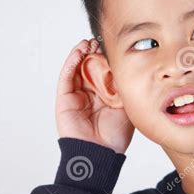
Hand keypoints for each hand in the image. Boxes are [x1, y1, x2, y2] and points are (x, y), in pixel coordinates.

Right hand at [55, 38, 133, 153]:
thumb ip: (124, 87)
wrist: (101, 153)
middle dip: (94, 53)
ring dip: (81, 53)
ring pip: (76, 69)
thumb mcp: (125, 106)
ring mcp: (76, 95)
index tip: (112, 45)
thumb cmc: (115, 135)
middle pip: (88, 67)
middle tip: (100, 40)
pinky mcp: (64, 98)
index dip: (106, 58)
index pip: (103, 71)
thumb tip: (129, 66)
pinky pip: (66, 76)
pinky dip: (71, 62)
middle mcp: (89, 93)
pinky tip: (79, 51)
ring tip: (89, 42)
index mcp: (103, 95)